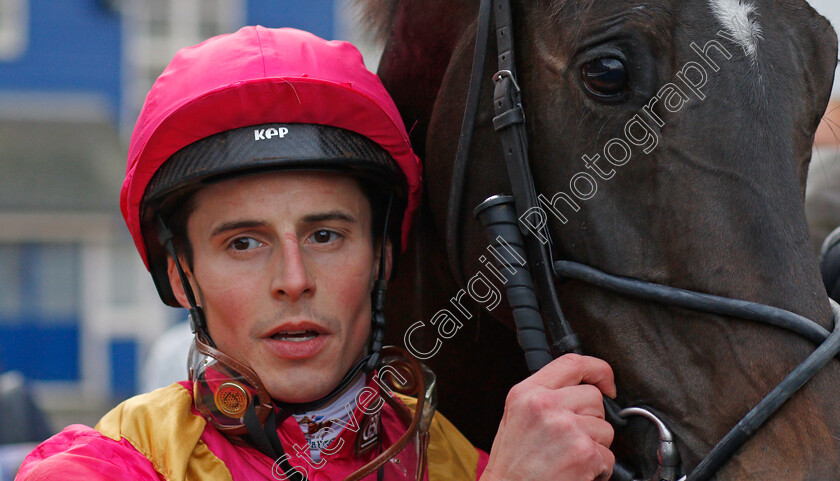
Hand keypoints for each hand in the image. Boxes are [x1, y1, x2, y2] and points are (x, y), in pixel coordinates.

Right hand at [480, 354, 616, 480]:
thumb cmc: (512, 462)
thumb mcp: (516, 415)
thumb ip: (544, 395)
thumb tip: (580, 386)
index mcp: (527, 393)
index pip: (572, 363)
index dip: (598, 370)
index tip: (607, 382)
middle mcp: (546, 405)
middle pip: (594, 398)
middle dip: (591, 418)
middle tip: (571, 438)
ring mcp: (567, 428)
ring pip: (605, 428)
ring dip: (595, 445)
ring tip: (569, 457)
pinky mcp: (584, 452)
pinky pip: (608, 456)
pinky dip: (598, 468)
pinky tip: (576, 471)